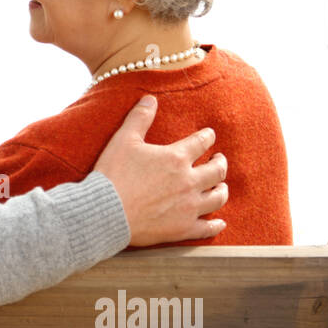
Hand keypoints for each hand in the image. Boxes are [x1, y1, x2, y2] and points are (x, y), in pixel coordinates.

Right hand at [92, 95, 228, 244]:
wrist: (105, 212)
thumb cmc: (114, 174)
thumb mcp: (124, 140)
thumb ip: (140, 118)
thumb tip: (150, 98)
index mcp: (177, 158)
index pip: (201, 142)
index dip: (207, 136)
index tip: (209, 135)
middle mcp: (189, 182)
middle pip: (217, 170)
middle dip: (220, 162)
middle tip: (219, 160)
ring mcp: (188, 207)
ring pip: (218, 198)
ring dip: (222, 190)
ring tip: (220, 187)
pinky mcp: (182, 228)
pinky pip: (207, 228)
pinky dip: (216, 225)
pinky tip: (219, 222)